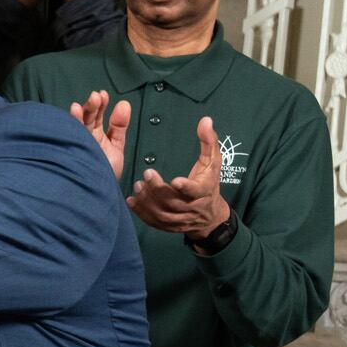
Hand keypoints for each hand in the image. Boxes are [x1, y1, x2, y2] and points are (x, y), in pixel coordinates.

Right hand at [70, 90, 129, 177]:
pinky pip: (69, 134)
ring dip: (82, 111)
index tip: (104, 95)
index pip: (97, 116)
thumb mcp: (116, 148)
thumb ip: (119, 126)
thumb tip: (125, 104)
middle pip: (87, 117)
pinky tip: (74, 112)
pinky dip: (71, 123)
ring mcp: (76, 144)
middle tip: (97, 96)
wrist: (98, 194)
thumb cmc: (106, 174)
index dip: (101, 105)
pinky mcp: (69, 150)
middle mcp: (84, 138)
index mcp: (95, 136)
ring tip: (90, 101)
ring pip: (77, 124)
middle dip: (92, 106)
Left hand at [126, 116, 231, 236]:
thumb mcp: (213, 161)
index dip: (186, 188)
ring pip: (162, 213)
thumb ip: (208, 141)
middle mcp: (191, 208)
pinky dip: (141, 212)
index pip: (195, 191)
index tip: (175, 180)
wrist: (210, 216)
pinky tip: (132, 200)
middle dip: (159, 190)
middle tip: (147, 174)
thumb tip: (205, 120)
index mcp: (204, 191)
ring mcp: (179, 219)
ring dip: (148, 201)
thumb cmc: (210, 183)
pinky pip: (153, 222)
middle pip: (174, 202)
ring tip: (138, 185)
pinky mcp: (168, 226)